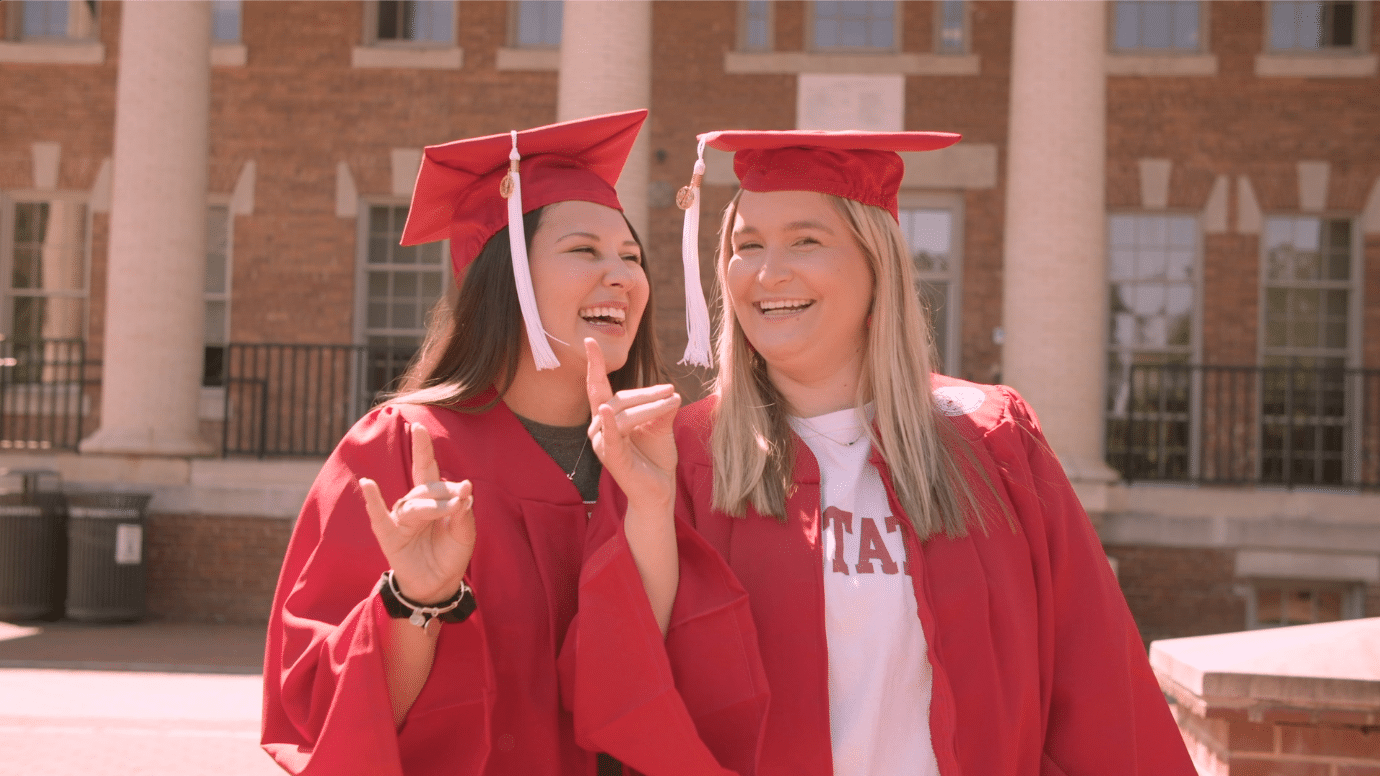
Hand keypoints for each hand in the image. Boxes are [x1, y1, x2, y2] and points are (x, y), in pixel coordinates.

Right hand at [360, 423, 476, 603]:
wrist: (439, 585)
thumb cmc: (451, 554)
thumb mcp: (465, 534)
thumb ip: (464, 512)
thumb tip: (466, 488)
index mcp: (432, 497)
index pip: (425, 466)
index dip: (424, 449)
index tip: (428, 439)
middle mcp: (414, 504)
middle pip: (426, 487)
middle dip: (444, 492)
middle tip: (462, 497)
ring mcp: (400, 519)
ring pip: (415, 505)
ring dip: (433, 506)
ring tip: (453, 508)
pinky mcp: (390, 536)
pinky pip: (379, 516)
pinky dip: (372, 501)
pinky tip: (367, 483)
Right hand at [585, 338, 681, 512]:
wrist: (660, 491)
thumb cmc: (656, 458)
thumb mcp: (662, 427)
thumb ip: (661, 409)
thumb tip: (672, 393)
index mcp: (607, 418)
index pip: (598, 388)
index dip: (594, 365)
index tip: (590, 340)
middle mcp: (599, 429)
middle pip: (618, 399)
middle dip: (646, 394)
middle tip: (672, 390)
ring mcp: (603, 445)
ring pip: (621, 415)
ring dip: (648, 406)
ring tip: (672, 400)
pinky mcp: (612, 459)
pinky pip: (609, 438)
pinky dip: (608, 425)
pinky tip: (606, 413)